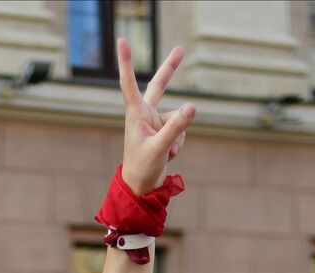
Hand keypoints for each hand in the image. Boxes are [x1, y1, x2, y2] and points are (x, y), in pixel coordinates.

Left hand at [118, 39, 194, 195]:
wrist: (141, 188)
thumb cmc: (142, 168)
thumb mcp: (160, 148)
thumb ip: (176, 127)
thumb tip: (193, 106)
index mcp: (136, 115)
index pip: (130, 84)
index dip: (126, 62)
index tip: (121, 41)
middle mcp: (145, 115)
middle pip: (159, 86)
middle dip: (170, 68)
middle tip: (180, 49)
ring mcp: (156, 123)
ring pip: (178, 119)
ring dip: (177, 136)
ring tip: (165, 153)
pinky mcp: (164, 132)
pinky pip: (181, 131)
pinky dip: (178, 143)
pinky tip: (169, 155)